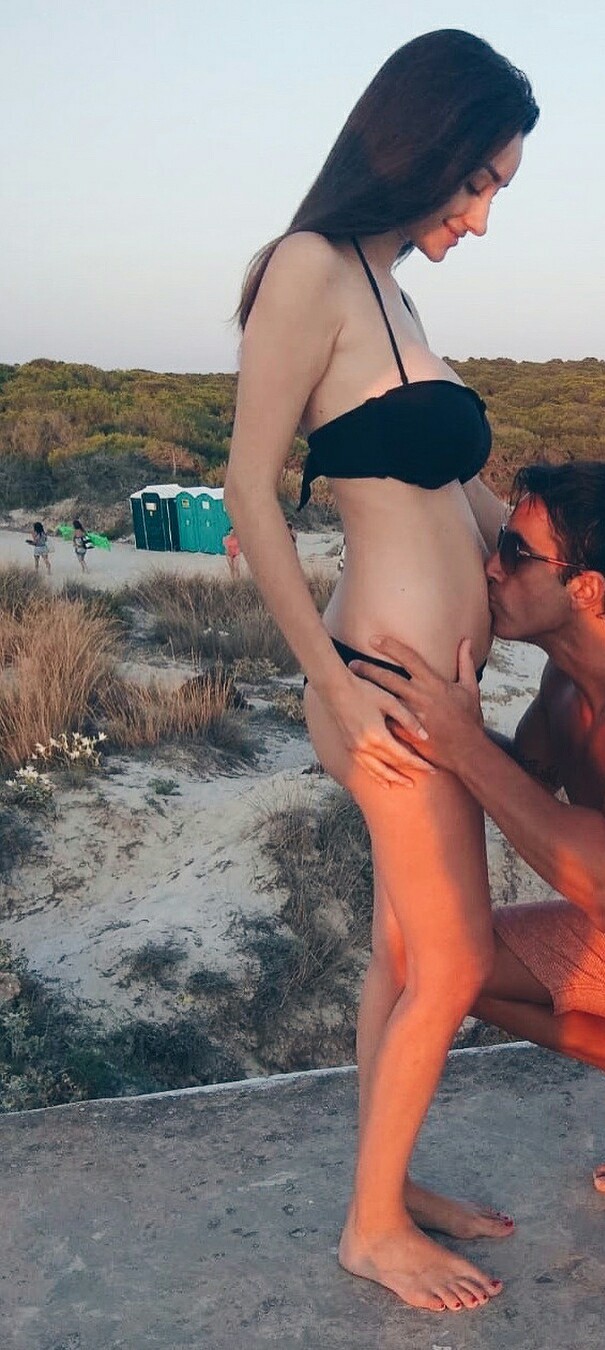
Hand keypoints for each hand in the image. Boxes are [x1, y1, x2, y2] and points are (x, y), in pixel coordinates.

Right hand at [323, 665, 435, 788]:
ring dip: (394, 779)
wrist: (335, 688)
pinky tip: (383, 781)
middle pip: (392, 765)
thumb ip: (408, 720)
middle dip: (410, 772)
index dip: (419, 764)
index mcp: (378, 736)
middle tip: (427, 777)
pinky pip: (365, 768)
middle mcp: (365, 747)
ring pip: (378, 771)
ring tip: (406, 784)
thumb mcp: (390, 702)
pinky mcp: (349, 747)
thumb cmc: (364, 691)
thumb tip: (425, 737)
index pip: (404, 756)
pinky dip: (376, 776)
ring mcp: (355, 749)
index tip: (432, 768)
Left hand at [349, 637, 482, 773]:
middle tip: (352, 665)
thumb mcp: (470, 688)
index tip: (374, 639)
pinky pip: (386, 722)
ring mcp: (411, 715)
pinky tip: (359, 713)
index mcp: (433, 683)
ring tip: (350, 686)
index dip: (390, 646)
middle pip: (387, 678)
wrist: (467, 751)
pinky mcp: (406, 733)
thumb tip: (466, 640)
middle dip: (367, 669)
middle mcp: (420, 697)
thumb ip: (465, 662)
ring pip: (382, 700)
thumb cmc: (468, 720)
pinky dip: (374, 717)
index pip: (408, 658)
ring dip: (366, 692)